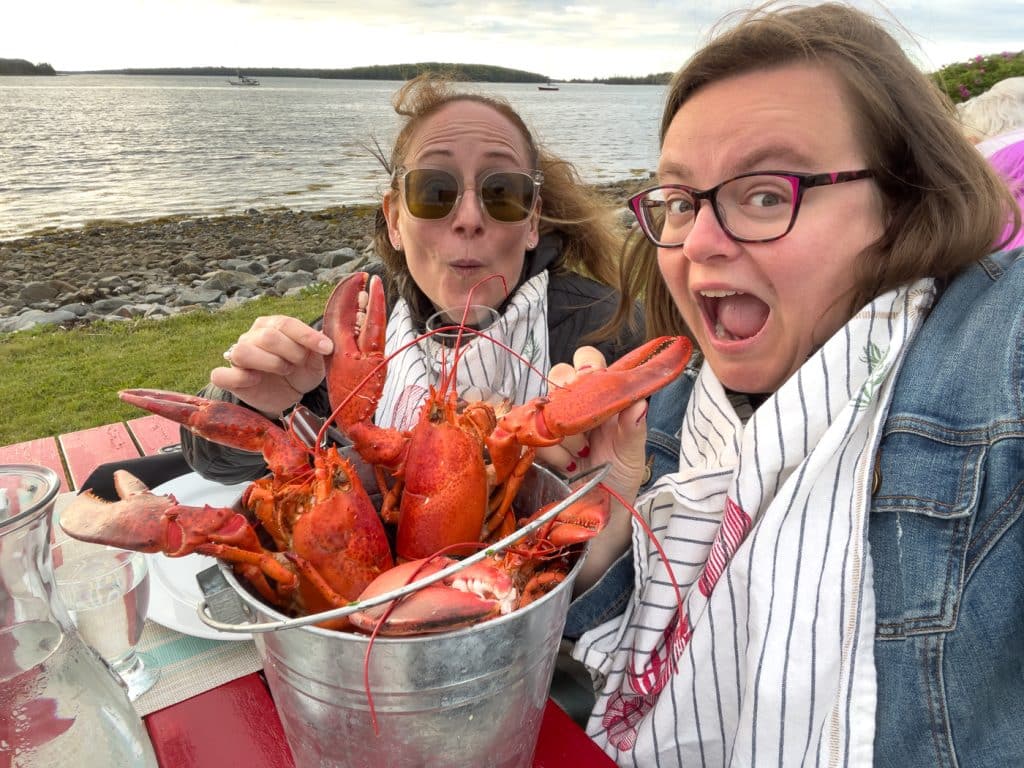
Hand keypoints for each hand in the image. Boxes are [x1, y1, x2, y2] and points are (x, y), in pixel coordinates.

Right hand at [211, 315, 333, 416]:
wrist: (289, 397)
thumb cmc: (301, 373)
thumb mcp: (315, 362)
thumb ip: (318, 350)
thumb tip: (325, 343)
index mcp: (273, 325)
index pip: (286, 323)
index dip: (307, 336)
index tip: (326, 348)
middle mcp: (252, 336)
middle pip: (268, 337)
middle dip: (291, 352)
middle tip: (299, 363)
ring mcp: (237, 356)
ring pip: (243, 351)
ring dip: (270, 363)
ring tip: (283, 370)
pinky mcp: (229, 378)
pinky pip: (221, 374)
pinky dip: (239, 378)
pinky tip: (256, 380)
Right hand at [533, 346, 649, 592]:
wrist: (600, 516)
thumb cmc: (620, 479)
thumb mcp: (632, 456)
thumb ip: (633, 429)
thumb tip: (639, 401)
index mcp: (602, 399)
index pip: (589, 362)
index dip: (587, 364)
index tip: (591, 379)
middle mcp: (576, 406)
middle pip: (559, 375)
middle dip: (567, 394)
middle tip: (584, 422)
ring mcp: (555, 423)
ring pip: (544, 406)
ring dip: (563, 431)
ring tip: (582, 456)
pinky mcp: (538, 444)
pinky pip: (534, 435)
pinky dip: (552, 451)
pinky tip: (568, 466)